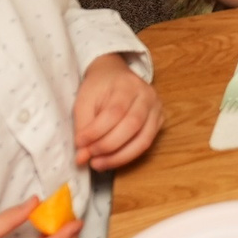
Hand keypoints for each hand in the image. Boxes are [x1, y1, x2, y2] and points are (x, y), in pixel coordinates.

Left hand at [72, 53, 161, 169]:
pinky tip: (111, 159)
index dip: (96, 132)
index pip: (114, 112)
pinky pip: (146, 143)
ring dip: (119, 157)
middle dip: (108, 146)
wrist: (114, 74)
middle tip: (89, 156)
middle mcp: (147, 95)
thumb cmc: (98, 88)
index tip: (79, 143)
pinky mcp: (159, 120)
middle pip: (132, 125)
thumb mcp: (83, 102)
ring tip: (98, 163)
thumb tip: (82, 159)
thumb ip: (82, 129)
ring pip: (144, 139)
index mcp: (127, 85)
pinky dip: (128, 155)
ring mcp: (157, 108)